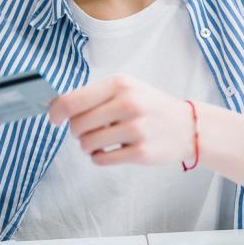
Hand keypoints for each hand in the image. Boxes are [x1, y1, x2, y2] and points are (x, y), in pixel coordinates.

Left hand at [48, 75, 195, 166]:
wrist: (188, 125)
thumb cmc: (150, 106)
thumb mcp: (127, 88)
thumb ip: (95, 95)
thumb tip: (57, 107)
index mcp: (120, 84)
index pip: (72, 101)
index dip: (56, 112)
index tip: (55, 119)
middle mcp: (128, 104)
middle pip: (77, 125)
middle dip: (77, 132)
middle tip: (90, 130)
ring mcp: (136, 129)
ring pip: (87, 144)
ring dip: (88, 146)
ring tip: (103, 141)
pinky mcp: (141, 152)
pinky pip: (101, 160)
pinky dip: (100, 157)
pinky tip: (112, 151)